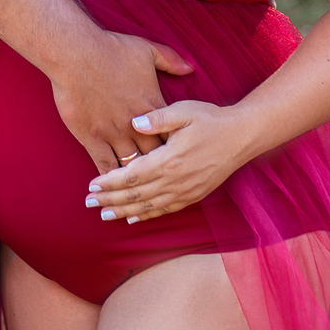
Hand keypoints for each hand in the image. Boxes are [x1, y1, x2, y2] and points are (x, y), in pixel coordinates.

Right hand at [51, 32, 191, 175]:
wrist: (77, 53)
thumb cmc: (111, 49)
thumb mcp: (147, 50)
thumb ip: (171, 60)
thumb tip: (191, 68)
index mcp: (152, 106)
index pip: (170, 137)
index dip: (175, 148)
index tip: (178, 157)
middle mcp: (136, 126)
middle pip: (155, 157)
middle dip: (159, 169)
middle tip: (162, 180)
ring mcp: (114, 134)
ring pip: (131, 166)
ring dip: (136, 178)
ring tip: (139, 190)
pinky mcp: (92, 138)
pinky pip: (104, 165)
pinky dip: (110, 178)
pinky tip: (112, 187)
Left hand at [84, 99, 259, 220]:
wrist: (240, 137)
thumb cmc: (210, 119)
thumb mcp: (182, 111)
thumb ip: (156, 118)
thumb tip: (134, 123)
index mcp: (168, 159)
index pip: (131, 175)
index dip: (110, 182)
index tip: (91, 186)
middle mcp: (175, 180)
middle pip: (135, 195)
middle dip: (110, 200)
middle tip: (89, 204)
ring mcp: (185, 191)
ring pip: (148, 206)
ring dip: (124, 211)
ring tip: (104, 216)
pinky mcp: (193, 195)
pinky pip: (165, 210)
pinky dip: (147, 215)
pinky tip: (134, 218)